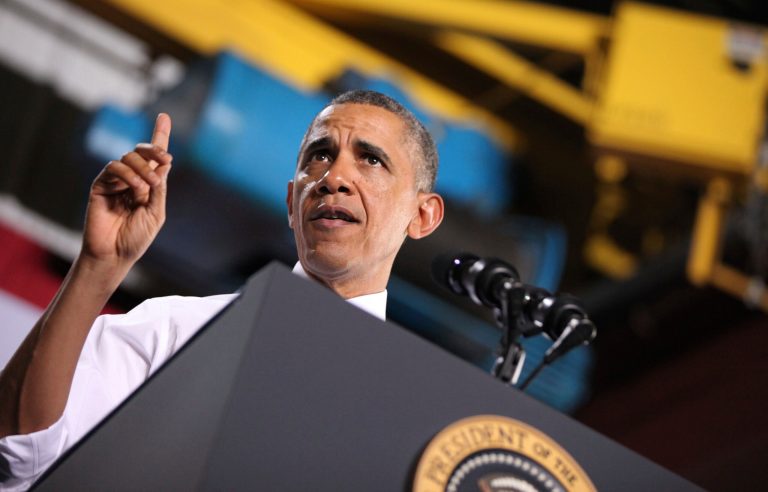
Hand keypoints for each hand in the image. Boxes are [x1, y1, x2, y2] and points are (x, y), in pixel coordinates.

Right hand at [81, 113, 172, 268]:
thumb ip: (160, 187)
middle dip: (155, 150)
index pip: (155, 158)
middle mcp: (133, 179)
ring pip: (129, 157)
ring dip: (143, 169)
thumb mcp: (156, 212)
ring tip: (148, 188)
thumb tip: (165, 161)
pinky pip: (114, 167)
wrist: (114, 254)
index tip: (164, 116)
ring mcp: (116, 181)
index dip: (159, 135)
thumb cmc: (136, 238)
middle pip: (142, 151)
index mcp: (149, 185)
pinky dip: (128, 174)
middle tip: (165, 159)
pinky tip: (135, 188)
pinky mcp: (101, 184)